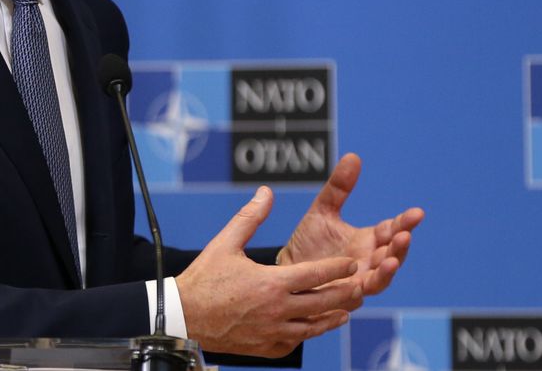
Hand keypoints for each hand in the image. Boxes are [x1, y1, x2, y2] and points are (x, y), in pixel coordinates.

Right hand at [176, 186, 363, 357]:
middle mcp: (277, 310)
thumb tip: (266, 192)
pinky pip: (294, 343)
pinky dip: (306, 335)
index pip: (316, 275)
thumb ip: (250, 217)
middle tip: (359, 286)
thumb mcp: (225, 242)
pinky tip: (311, 328)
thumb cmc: (203, 278)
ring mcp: (273, 332)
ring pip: (313, 327)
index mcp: (272, 283)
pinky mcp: (265, 348)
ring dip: (331, 318)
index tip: (350, 263)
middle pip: (323, 302)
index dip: (337, 268)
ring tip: (344, 311)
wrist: (182, 316)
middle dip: (344, 293)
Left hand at [279, 153, 423, 296]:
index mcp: (367, 240)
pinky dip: (364, 289)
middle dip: (401, 245)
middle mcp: (368, 261)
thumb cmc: (307, 243)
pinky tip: (363, 282)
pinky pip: (359, 295)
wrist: (286, 272)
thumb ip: (339, 188)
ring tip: (391, 259)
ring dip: (389, 269)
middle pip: (392, 254)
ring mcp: (359, 280)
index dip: (404, 222)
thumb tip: (353, 157)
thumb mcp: (322, 211)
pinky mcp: (344, 297)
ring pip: (381, 277)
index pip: (390, 229)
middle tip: (405, 234)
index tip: (417, 213)